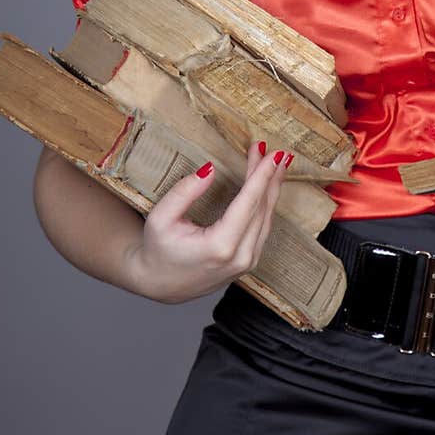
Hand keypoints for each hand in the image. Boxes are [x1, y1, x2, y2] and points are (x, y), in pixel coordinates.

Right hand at [124, 142, 291, 301]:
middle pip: (261, 208)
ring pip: (267, 218)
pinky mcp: (248, 262)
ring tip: (276, 163)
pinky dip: (266, 204)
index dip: (261, 175)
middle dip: (269, 176)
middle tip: (276, 151)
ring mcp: (247, 262)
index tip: (273, 154)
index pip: (248, 203)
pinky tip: (268, 187)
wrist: (159, 283)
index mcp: (220, 246)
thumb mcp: (160, 218)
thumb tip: (210, 170)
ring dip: (271, 188)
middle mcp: (240, 257)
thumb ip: (184, 192)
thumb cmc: (158, 250)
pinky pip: (263, 228)